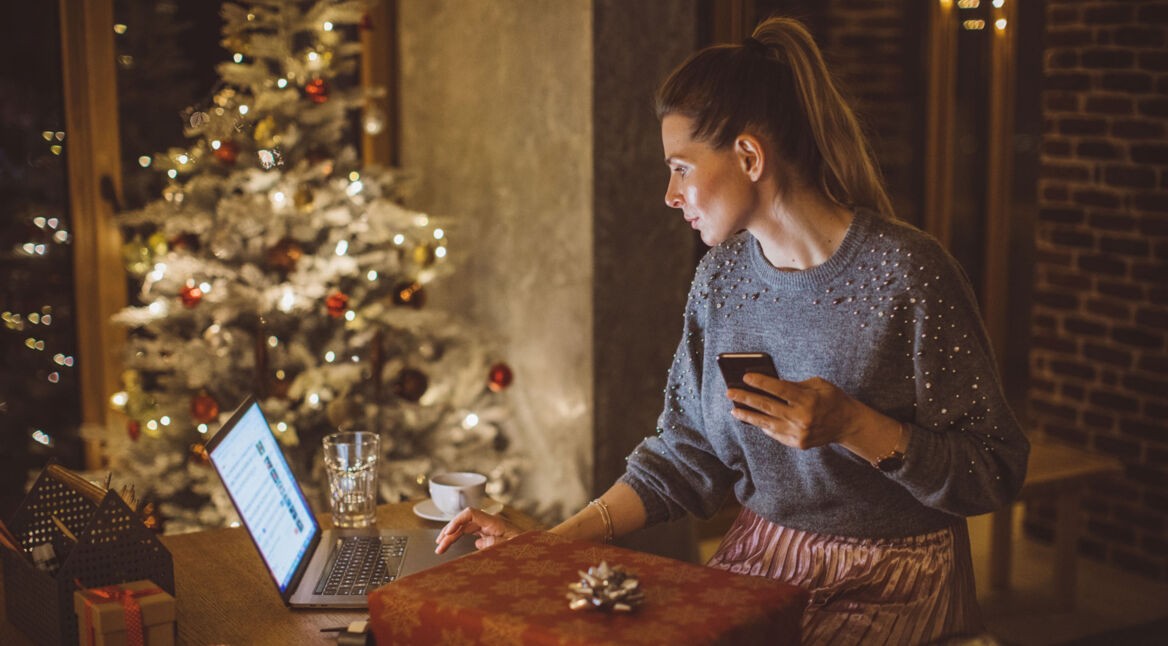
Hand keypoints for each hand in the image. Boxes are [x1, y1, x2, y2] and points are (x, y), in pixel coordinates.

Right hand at [434, 507, 522, 553]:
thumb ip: (495, 543)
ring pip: (465, 528)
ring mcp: (489, 528)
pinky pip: (471, 533)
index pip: (470, 514)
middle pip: (464, 522)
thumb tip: (479, 542)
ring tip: (441, 547)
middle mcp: (490, 523)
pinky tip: (453, 545)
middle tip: (439, 547)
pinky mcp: (490, 535)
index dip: (456, 521)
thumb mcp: (512, 547)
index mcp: (495, 522)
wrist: (538, 547)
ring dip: (452, 536)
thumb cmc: (527, 545)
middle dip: (450, 533)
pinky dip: (460, 539)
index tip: (447, 533)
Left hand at [726, 373, 869, 449]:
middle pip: (768, 406)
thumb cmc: (832, 399)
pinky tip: (752, 419)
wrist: (848, 424)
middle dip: (746, 398)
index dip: (761, 382)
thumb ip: (794, 385)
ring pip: (766, 423)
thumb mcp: (817, 384)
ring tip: (734, 409)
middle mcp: (802, 418)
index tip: (745, 377)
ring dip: (748, 416)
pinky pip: (775, 433)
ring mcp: (799, 433)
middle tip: (730, 392)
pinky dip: (763, 426)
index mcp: (808, 400)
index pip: (779, 389)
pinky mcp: (797, 443)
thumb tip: (768, 385)